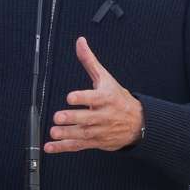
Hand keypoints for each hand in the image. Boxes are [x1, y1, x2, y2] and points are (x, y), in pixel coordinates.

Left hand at [46, 37, 143, 152]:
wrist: (138, 123)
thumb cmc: (118, 98)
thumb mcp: (105, 78)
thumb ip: (90, 61)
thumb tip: (80, 42)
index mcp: (106, 98)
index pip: (94, 98)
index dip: (82, 98)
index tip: (70, 97)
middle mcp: (103, 115)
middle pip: (87, 118)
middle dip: (73, 118)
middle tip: (58, 117)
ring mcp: (99, 130)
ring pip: (83, 134)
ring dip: (67, 134)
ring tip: (53, 132)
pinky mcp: (95, 142)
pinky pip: (78, 146)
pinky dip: (64, 147)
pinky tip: (51, 146)